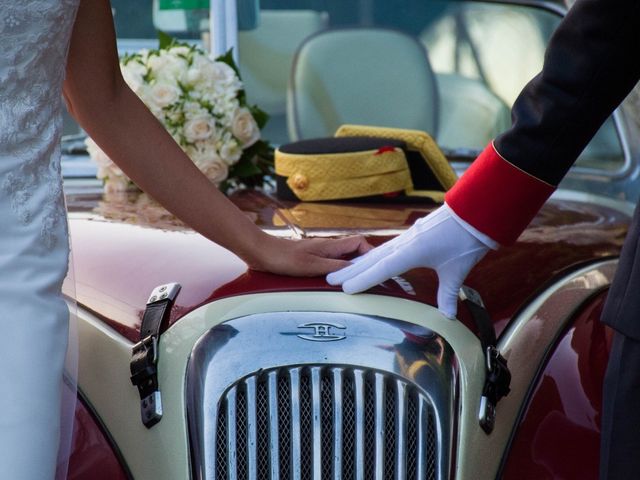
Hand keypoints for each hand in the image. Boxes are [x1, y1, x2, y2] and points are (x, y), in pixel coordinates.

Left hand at [249, 235, 372, 276]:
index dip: (370, 253)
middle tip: (369, 280)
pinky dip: (336, 275)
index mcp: (331, 246)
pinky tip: (333, 285)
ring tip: (355, 285)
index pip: (359, 243)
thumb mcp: (311, 266)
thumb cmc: (283, 258)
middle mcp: (328, 248)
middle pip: (354, 253)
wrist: (261, 252)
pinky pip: (330, 266)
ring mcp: (320, 254)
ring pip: (342, 260)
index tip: (374, 268)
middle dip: (363, 265)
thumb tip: (356, 272)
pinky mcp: (311, 261)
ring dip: (350, 271)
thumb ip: (334, 268)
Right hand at [326, 205, 490, 317]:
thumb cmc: (466, 240)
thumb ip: (449, 295)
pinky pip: (386, 248)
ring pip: (376, 253)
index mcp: (412, 252)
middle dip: (350, 271)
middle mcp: (404, 243)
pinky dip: (373, 256)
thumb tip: (447, 317)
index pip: (381, 269)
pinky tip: (369, 260)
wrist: (474, 212)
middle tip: (330, 280)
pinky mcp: (411, 234)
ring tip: (343, 272)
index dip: (362, 280)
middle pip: (371, 260)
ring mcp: (406, 237)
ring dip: (358, 263)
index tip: (344, 288)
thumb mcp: (457, 271)